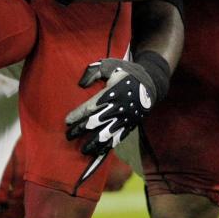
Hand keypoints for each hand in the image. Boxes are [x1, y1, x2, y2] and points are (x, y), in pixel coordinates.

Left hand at [67, 57, 161, 184]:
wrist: (150, 83)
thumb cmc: (127, 73)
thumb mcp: (110, 65)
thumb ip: (93, 72)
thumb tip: (81, 84)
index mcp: (111, 93)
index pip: (90, 108)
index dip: (77, 115)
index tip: (68, 121)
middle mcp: (116, 108)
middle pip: (94, 123)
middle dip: (80, 130)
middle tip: (69, 136)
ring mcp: (124, 118)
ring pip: (105, 134)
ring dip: (92, 143)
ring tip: (82, 150)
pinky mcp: (129, 125)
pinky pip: (117, 138)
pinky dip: (107, 146)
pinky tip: (99, 152)